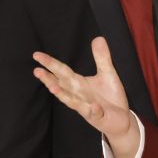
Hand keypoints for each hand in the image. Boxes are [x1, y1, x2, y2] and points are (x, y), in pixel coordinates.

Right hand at [33, 37, 139, 157]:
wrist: (121, 119)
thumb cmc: (110, 97)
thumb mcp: (108, 74)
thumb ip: (102, 58)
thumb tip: (98, 38)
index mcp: (79, 84)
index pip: (62, 72)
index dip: (50, 64)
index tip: (36, 55)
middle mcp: (79, 95)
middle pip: (63, 85)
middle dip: (50, 79)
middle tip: (37, 70)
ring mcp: (87, 107)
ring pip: (72, 102)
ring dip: (63, 96)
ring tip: (54, 88)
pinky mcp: (99, 118)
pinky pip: (95, 114)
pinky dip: (93, 111)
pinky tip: (94, 107)